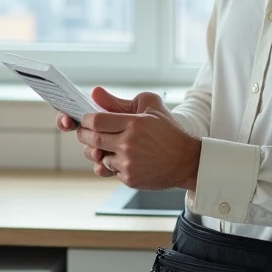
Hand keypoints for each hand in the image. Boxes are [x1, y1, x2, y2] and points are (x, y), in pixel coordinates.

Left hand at [71, 87, 199, 189]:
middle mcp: (129, 144)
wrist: (186, 160)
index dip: (86, 120)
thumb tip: (94, 92)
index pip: (96, 120)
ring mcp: (129, 163)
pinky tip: (122, 159)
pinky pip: (110, 170)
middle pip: (93, 139)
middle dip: (85, 135)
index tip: (86, 120)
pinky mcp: (130, 179)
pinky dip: (112, 165)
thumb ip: (119, 100)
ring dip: (99, 151)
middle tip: (86, 133)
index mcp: (134, 123)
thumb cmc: (168, 131)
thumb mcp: (150, 107)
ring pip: (99, 157)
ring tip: (107, 146)